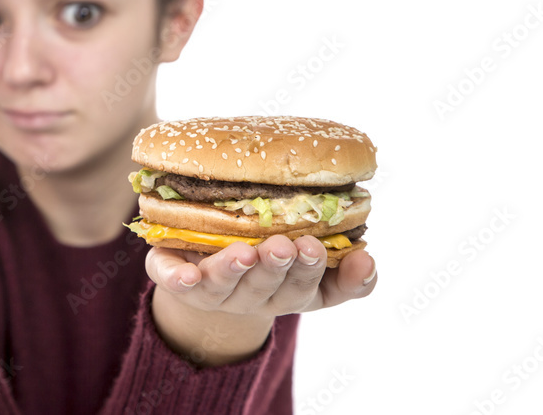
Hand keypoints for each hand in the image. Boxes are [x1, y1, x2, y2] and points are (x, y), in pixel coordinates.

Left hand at [147, 235, 376, 317]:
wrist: (202, 272)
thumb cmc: (265, 255)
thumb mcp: (308, 262)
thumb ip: (343, 265)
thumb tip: (368, 257)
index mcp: (287, 292)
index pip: (313, 291)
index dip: (325, 276)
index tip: (332, 250)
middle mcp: (251, 297)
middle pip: (270, 288)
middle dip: (281, 268)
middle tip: (290, 246)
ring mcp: (213, 291)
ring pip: (226, 285)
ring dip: (235, 270)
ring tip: (245, 253)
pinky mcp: (175, 279)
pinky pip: (174, 282)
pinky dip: (180, 279)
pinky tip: (187, 275)